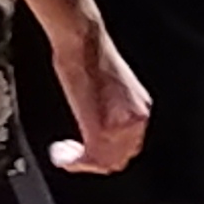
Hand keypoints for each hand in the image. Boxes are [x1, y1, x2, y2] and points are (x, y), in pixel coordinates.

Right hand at [43, 20, 150, 176]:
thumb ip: (108, 111)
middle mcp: (137, 118)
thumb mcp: (106, 89)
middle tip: (70, 156)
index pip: (130, 146)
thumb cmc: (87, 56)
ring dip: (82, 162)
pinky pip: (93, 158)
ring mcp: (122, 125)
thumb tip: (96, 124)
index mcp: (141, 108)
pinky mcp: (103, 127)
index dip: (106, 154)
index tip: (84, 151)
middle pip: (120, 158)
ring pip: (106, 161)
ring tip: (64, 154)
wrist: (83, 41)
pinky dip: (76, 162)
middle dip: (93, 161)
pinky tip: (63, 155)